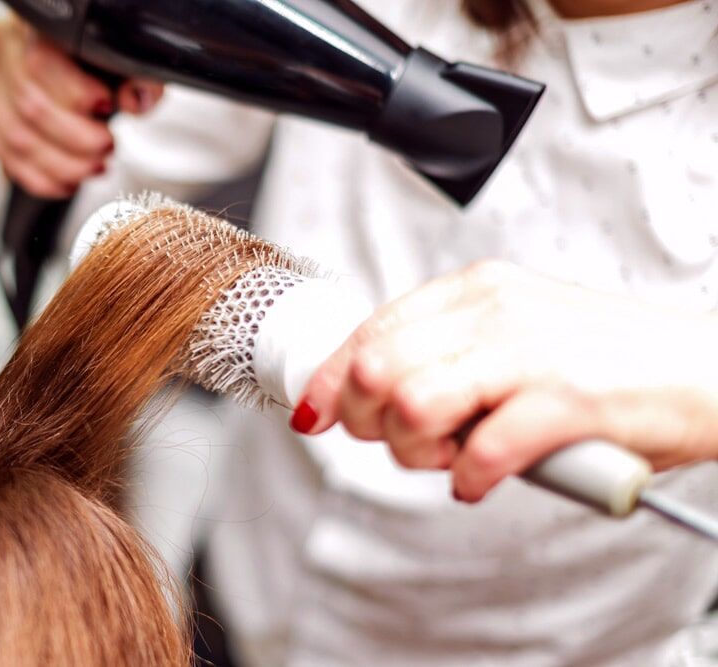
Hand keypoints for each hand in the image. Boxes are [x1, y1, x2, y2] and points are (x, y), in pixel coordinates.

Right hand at [0, 15, 163, 198]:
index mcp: (32, 25)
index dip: (77, 95)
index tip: (107, 108)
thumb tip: (136, 100)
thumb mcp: (122, 60)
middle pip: (30, 107)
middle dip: (78, 141)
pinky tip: (68, 182)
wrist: (71, 63)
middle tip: (107, 148)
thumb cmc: (92, 59)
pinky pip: (5, 158)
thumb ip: (137, 76)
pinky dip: (41, 179)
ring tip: (93, 167)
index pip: (41, 63)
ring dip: (63, 166)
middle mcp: (1, 48)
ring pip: (16, 139)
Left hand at [295, 261, 717, 501]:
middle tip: (404, 443)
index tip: (315, 414)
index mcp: (475, 289)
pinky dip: (469, 479)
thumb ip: (447, 353)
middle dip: (369, 423)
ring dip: (415, 452)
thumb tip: (373, 394)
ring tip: (449, 458)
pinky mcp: (567, 400)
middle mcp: (494, 311)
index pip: (370, 330)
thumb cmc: (608, 358)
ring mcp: (530, 352)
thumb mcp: (514, 330)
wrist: (707, 367)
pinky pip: (480, 451)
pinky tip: (482, 480)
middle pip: (377, 370)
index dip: (330, 380)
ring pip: (411, 406)